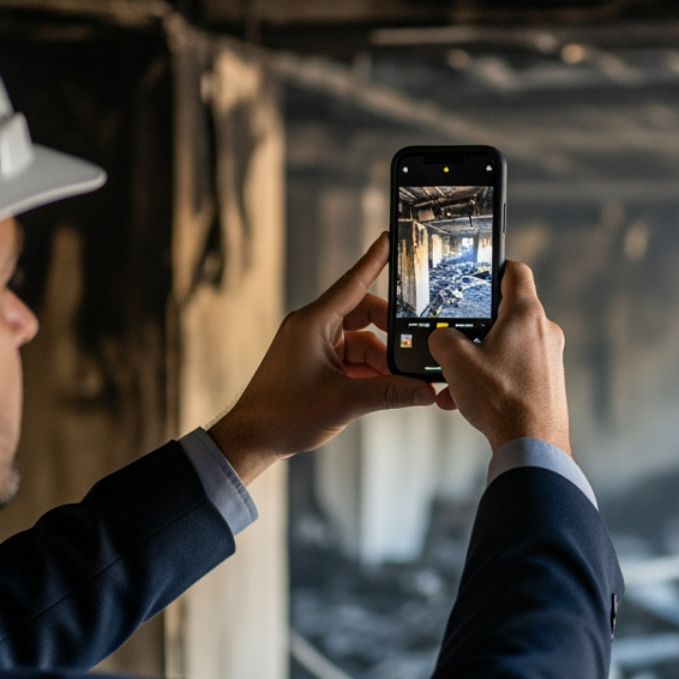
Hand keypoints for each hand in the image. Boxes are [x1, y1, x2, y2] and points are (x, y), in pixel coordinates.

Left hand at [209, 233, 434, 484]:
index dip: (374, 261)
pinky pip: (351, 358)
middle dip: (389, 334)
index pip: (352, 283)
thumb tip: (425, 391)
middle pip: (363, 314)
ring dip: (381, 360)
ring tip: (399, 382)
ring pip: (360, 341)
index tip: (388, 240)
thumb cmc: (284, 415)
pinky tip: (382, 388)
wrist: (253, 439)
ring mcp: (313, 345)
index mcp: (313, 323)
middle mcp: (312, 328)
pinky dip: (368, 371)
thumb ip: (390, 393)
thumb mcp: (345, 402)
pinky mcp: (314, 363)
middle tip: (413, 350)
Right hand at [428, 261, 571, 456]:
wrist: (533, 444)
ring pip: (508, 346)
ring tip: (455, 382)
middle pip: (507, 313)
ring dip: (479, 359)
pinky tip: (468, 400)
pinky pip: (515, 369)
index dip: (495, 266)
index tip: (480, 272)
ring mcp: (550, 358)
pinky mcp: (549, 382)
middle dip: (476, 327)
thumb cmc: (502, 400)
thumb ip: (441, 339)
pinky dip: (492, 378)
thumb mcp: (456, 362)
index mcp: (526, 314)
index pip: (515, 271)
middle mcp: (544, 331)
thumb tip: (440, 338)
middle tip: (455, 339)